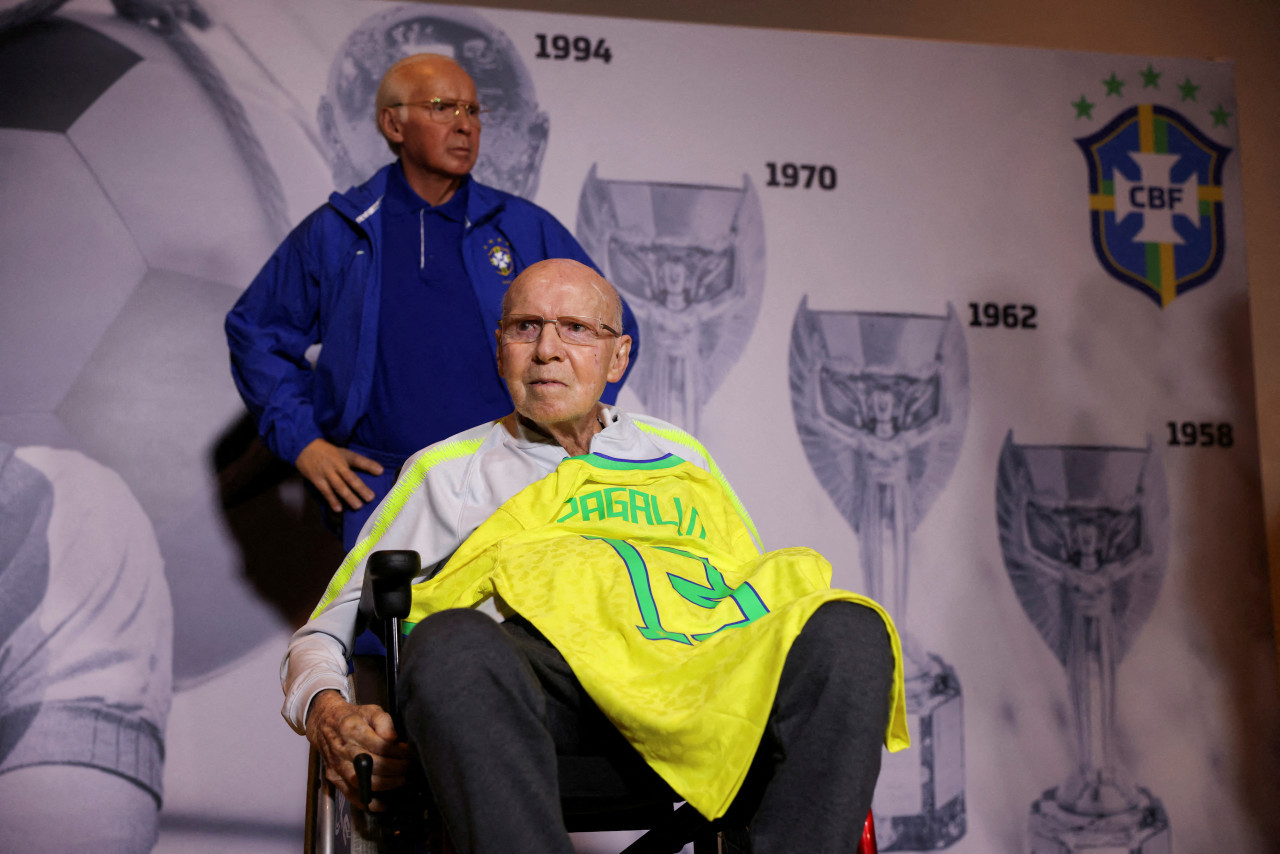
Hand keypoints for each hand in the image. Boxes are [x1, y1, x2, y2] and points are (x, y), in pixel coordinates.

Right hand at [296, 438, 383, 512]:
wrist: (304, 448)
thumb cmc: (328, 453)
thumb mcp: (343, 453)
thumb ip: (360, 462)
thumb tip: (380, 470)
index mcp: (344, 456)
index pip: (358, 460)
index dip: (369, 465)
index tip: (380, 471)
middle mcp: (336, 464)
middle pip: (350, 477)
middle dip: (360, 488)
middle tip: (370, 498)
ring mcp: (326, 473)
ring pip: (339, 486)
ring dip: (348, 496)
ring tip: (358, 506)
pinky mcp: (316, 479)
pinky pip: (325, 491)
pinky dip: (332, 500)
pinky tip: (338, 508)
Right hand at [305, 691, 408, 810]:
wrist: (324, 723)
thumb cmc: (352, 717)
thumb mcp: (371, 710)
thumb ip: (384, 723)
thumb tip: (394, 740)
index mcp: (351, 728)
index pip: (378, 745)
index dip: (397, 752)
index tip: (408, 753)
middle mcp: (341, 748)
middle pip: (372, 764)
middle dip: (395, 768)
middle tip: (408, 766)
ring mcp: (336, 765)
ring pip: (363, 781)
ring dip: (386, 784)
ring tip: (401, 779)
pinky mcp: (334, 778)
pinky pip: (351, 795)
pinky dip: (369, 802)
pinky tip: (384, 804)